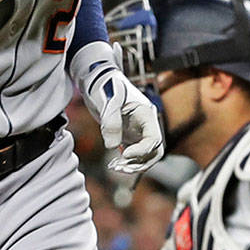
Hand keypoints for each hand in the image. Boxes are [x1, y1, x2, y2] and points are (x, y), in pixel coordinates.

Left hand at [76, 43, 163, 173]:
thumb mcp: (108, 101)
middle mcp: (146, 125)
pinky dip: (125, 162)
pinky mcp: (128, 136)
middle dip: (139, 163)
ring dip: (132, 165)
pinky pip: (132, 154)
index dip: (142, 150)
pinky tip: (113, 165)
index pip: (154, 139)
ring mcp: (138, 131)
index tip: (125, 155)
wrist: (96, 80)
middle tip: (121, 168)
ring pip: (144, 156)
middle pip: (153, 151)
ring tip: (115, 168)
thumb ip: (111, 122)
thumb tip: (113, 146)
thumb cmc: (105, 85)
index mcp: (146, 114)